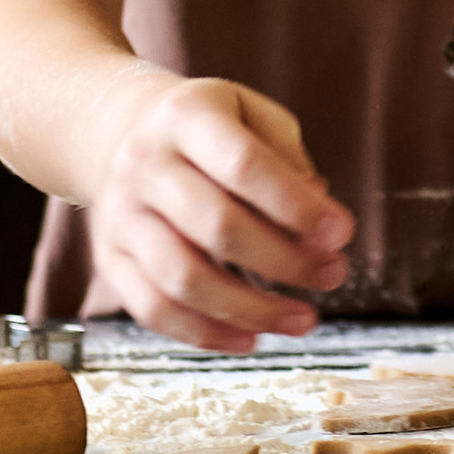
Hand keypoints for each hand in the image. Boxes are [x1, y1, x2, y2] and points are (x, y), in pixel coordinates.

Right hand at [86, 71, 354, 347]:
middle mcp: (144, 163)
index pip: (243, 165)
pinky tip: (250, 338)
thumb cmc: (210, 128)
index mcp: (185, 116)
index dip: (296, 205)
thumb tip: (318, 220)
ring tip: (303, 319)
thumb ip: (289, 159)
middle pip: (216, 226)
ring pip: (183, 278)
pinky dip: (205, 334)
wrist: (123, 132)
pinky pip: (153, 309)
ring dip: (251, 309)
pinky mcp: (110, 259)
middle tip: (333, 275)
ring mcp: (120, 215)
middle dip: (286, 261)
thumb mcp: (252, 115)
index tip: (343, 233)